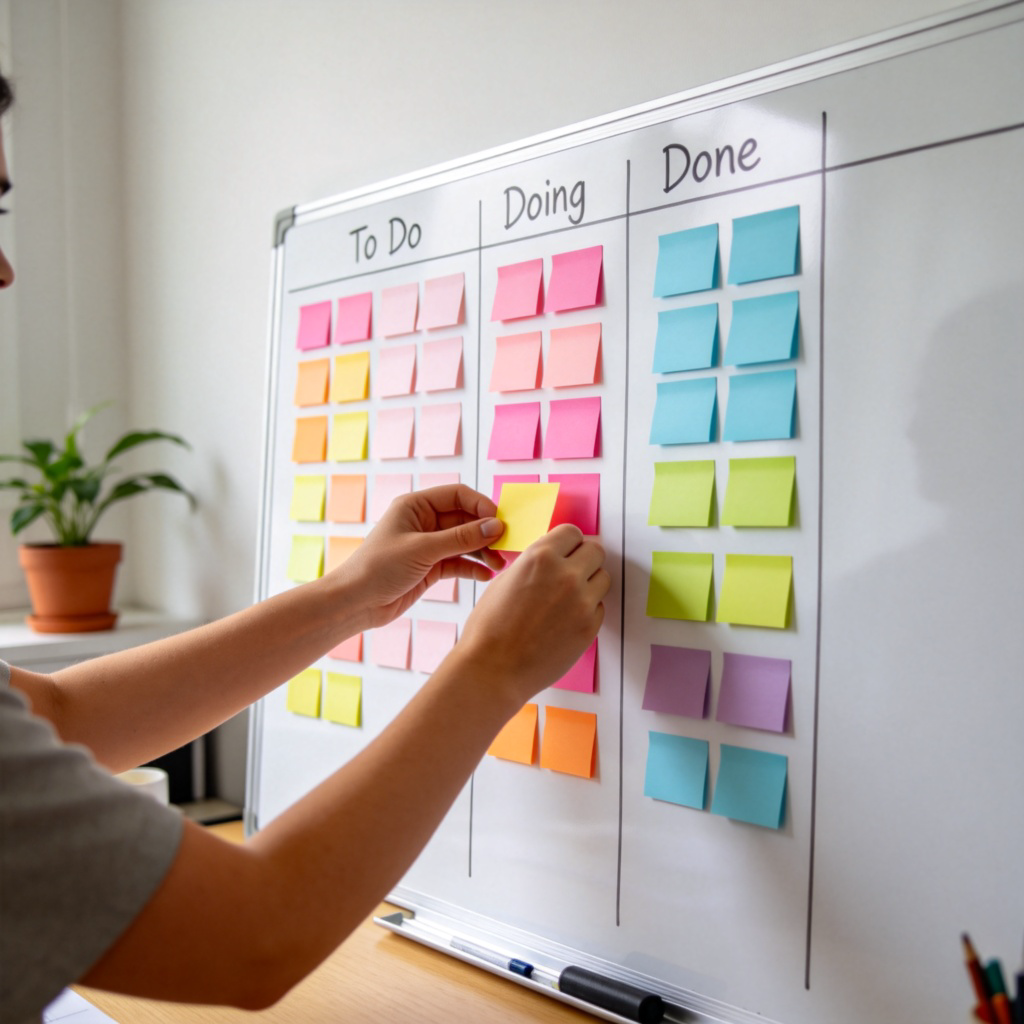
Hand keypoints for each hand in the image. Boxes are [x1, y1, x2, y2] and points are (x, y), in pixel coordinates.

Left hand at [338, 485, 506, 625]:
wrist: (356, 603)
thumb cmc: (378, 568)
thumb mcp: (423, 550)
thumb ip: (461, 538)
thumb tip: (495, 526)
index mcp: (416, 506)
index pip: (458, 495)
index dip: (480, 506)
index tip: (499, 522)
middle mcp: (424, 522)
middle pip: (465, 519)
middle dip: (485, 532)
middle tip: (506, 545)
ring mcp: (428, 545)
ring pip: (465, 542)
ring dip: (483, 551)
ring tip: (499, 563)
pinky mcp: (431, 567)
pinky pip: (459, 562)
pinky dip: (473, 567)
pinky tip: (486, 575)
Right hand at [456, 524, 609, 704]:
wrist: (493, 669)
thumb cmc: (489, 628)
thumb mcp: (505, 580)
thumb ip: (533, 565)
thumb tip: (552, 559)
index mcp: (541, 557)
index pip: (572, 532)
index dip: (568, 542)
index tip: (565, 551)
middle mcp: (566, 574)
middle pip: (596, 551)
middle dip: (584, 559)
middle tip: (570, 572)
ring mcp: (582, 602)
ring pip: (603, 578)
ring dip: (589, 584)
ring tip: (567, 599)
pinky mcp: (590, 627)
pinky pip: (599, 607)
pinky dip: (587, 610)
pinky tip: (565, 621)